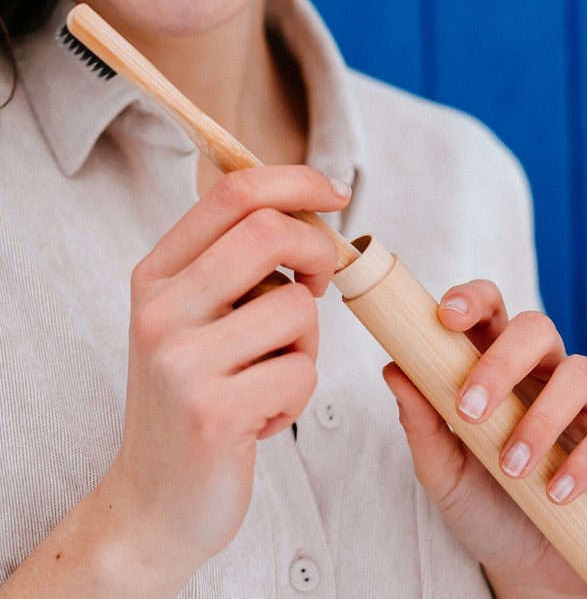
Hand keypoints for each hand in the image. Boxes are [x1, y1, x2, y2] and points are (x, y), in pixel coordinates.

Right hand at [0, 165, 349, 598]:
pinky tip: (262, 418)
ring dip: (306, 344)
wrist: (155, 500)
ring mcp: (182, 360)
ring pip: (297, 309)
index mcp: (156, 276)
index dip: (296, 181)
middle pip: (269, 232)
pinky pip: (300, 371)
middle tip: (319, 284)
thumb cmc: (192, 401)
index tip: (335, 193)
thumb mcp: (194, 323)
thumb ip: (233, 270)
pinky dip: (298, 394)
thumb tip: (302, 217)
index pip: (232, 194)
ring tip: (273, 375)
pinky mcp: (213, 412)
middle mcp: (159, 309)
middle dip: (318, 251)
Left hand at [383, 280, 586, 597]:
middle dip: (501, 363)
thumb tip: (393, 368)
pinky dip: (585, 457)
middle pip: (534, 328)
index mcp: (488, 366)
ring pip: (577, 372)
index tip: (446, 317)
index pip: (486, 310)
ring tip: (511, 467)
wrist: (524, 562)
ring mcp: (576, 401)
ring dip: (541, 418)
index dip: (471, 300)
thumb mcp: (440, 466)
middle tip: (470, 410)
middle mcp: (536, 373)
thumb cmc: (477, 503)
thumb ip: (420, 421)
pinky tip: (555, 490)